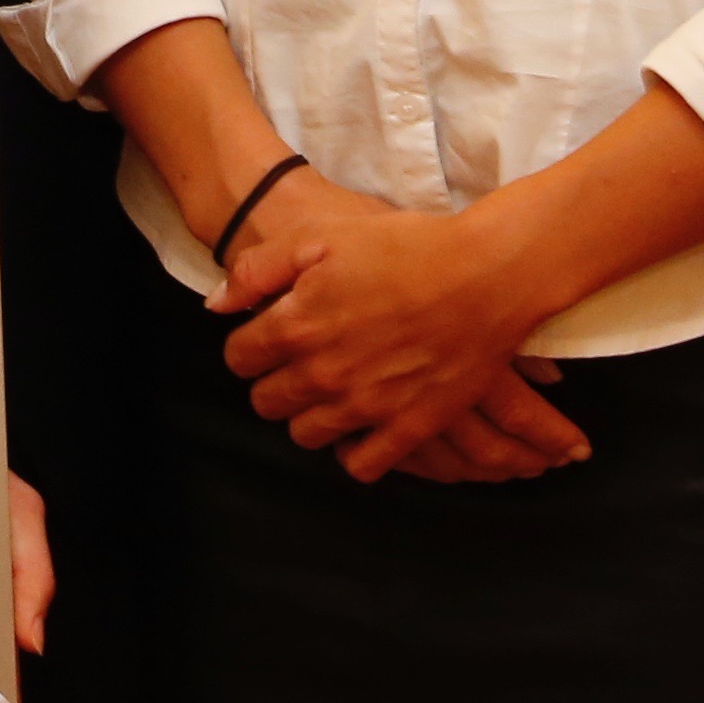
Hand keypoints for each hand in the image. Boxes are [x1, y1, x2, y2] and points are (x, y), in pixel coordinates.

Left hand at [215, 175, 585, 483]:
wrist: (486, 275)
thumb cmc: (402, 246)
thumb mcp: (318, 237)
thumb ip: (257, 271)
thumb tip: (217, 306)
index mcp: (294, 328)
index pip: (238, 359)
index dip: (248, 347)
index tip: (266, 339)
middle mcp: (323, 375)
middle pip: (266, 403)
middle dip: (272, 383)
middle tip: (294, 367)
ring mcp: (367, 406)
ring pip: (305, 436)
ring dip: (307, 417)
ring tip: (325, 395)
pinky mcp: (410, 427)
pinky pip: (362, 465)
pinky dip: (353, 453)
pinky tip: (358, 428)